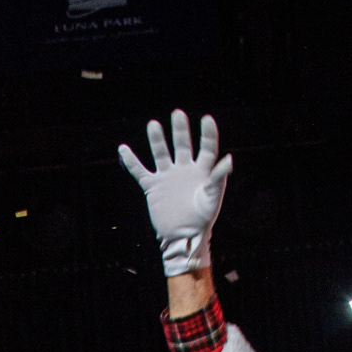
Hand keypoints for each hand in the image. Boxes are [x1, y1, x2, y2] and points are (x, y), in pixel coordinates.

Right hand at [119, 110, 231, 275]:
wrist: (183, 237)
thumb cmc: (202, 219)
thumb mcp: (212, 197)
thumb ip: (219, 177)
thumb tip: (229, 159)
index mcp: (202, 171)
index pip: (206, 148)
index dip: (207, 134)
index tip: (206, 119)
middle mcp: (184, 170)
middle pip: (182, 145)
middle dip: (180, 130)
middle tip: (178, 114)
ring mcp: (168, 177)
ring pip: (161, 154)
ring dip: (157, 140)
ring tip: (153, 125)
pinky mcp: (153, 187)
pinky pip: (140, 171)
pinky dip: (131, 161)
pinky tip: (123, 148)